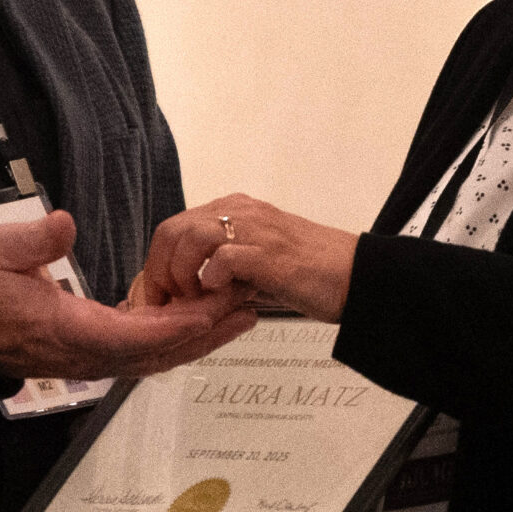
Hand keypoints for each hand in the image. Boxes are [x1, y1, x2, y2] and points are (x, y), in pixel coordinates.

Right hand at [0, 210, 257, 379]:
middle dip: (204, 334)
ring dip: (199, 339)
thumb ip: (33, 241)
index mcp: (64, 330)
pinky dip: (177, 339)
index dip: (173, 326)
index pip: (129, 336)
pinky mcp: (92, 351)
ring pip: (155, 357)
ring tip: (241, 315)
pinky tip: (204, 320)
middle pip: (155, 354)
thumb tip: (63, 225)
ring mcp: (88, 357)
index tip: (210, 311)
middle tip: (247, 310)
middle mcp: (83, 353)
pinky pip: (143, 352)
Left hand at [140, 195, 358, 323]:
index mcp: (238, 210)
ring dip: (183, 274)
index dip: (158, 262)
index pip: (175, 227)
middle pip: (174, 230)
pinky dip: (212, 278)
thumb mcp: (256, 261)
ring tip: (196, 299)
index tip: (161, 294)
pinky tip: (221, 294)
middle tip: (172, 301)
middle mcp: (243, 212)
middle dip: (162, 271)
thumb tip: (189, 288)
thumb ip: (224, 263)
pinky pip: (222, 258)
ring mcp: (257, 230)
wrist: (354, 277)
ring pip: (192, 237)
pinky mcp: (270, 254)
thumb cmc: (308, 273)